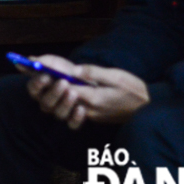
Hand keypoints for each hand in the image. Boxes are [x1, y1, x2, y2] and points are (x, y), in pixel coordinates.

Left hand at [22, 55, 149, 129]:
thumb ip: (94, 73)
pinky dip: (65, 102)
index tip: (37, 66)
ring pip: (64, 108)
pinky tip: (62, 91)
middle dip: (47, 86)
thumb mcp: (115, 76)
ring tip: (44, 79)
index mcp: (93, 97)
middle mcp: (89, 109)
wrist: (149, 109)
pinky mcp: (94, 117)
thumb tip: (73, 70)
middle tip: (35, 71)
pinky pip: (73, 111)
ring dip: (53, 95)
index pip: (65, 87)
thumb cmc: (134, 90)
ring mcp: (91, 115)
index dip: (50, 77)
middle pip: (61, 100)